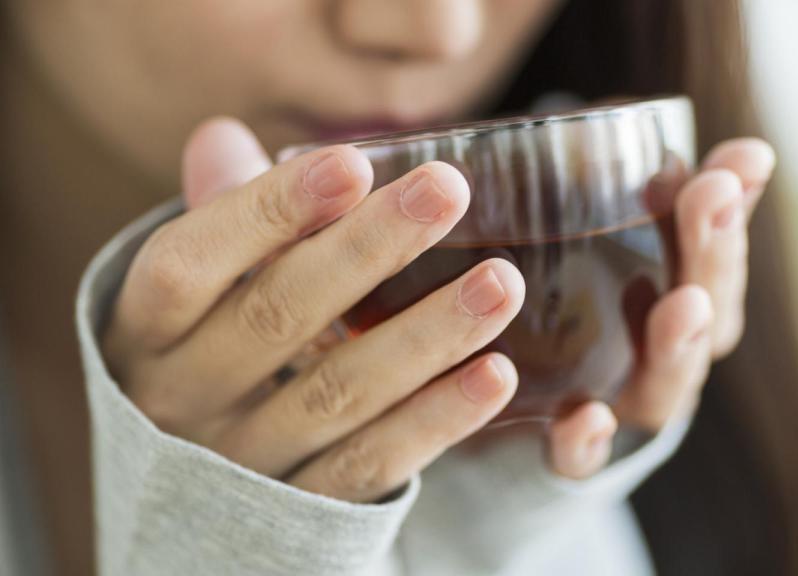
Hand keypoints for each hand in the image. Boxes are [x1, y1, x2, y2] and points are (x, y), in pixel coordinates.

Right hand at [103, 118, 525, 501]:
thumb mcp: (193, 297)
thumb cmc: (201, 355)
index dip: (267, 211)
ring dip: (425, 335)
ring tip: (500, 282)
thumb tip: (222, 136)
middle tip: (449, 190)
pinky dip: (438, 419)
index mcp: (143, 333)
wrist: (188, 498)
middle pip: (276, 318)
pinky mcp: (305, 511)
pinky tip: (496, 372)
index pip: (189, 264)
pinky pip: (374, 463)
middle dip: (367, 250)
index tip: (352, 162)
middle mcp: (181, 401)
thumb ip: (221, 220)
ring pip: (337, 394)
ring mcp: (243, 464)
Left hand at [547, 138, 776, 478]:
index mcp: (682, 299)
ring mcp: (626, 406)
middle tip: (712, 197)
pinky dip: (588, 442)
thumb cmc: (574, 307)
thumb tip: (629, 113)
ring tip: (682, 304)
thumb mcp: (594, 240)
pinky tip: (586, 418)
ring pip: (666, 384)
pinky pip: (584, 457)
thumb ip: (623, 186)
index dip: (736, 205)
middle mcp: (667, 356)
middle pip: (708, 312)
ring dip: (677, 344)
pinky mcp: (571, 452)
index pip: (718, 252)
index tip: (744, 156)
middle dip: (714, 254)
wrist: (519, 417)